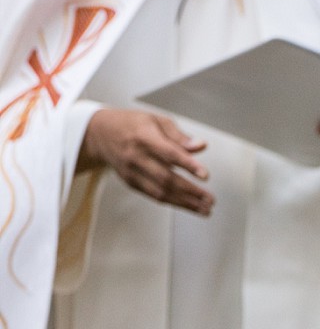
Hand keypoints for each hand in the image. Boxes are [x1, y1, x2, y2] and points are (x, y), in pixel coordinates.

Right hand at [78, 104, 213, 214]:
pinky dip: (172, 202)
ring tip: (205, 208)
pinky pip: (153, 195)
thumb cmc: (132, 124)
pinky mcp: (130, 182)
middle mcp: (136, 156)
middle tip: (210, 199)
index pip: (169, 153)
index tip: (205, 175)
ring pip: (160, 191)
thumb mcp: (156, 120)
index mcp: (144, 136)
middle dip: (191, 191)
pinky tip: (188, 205)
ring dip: (185, 202)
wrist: (100, 133)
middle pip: (166, 178)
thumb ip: (179, 136)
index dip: (188, 165)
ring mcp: (132, 171)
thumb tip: (201, 146)